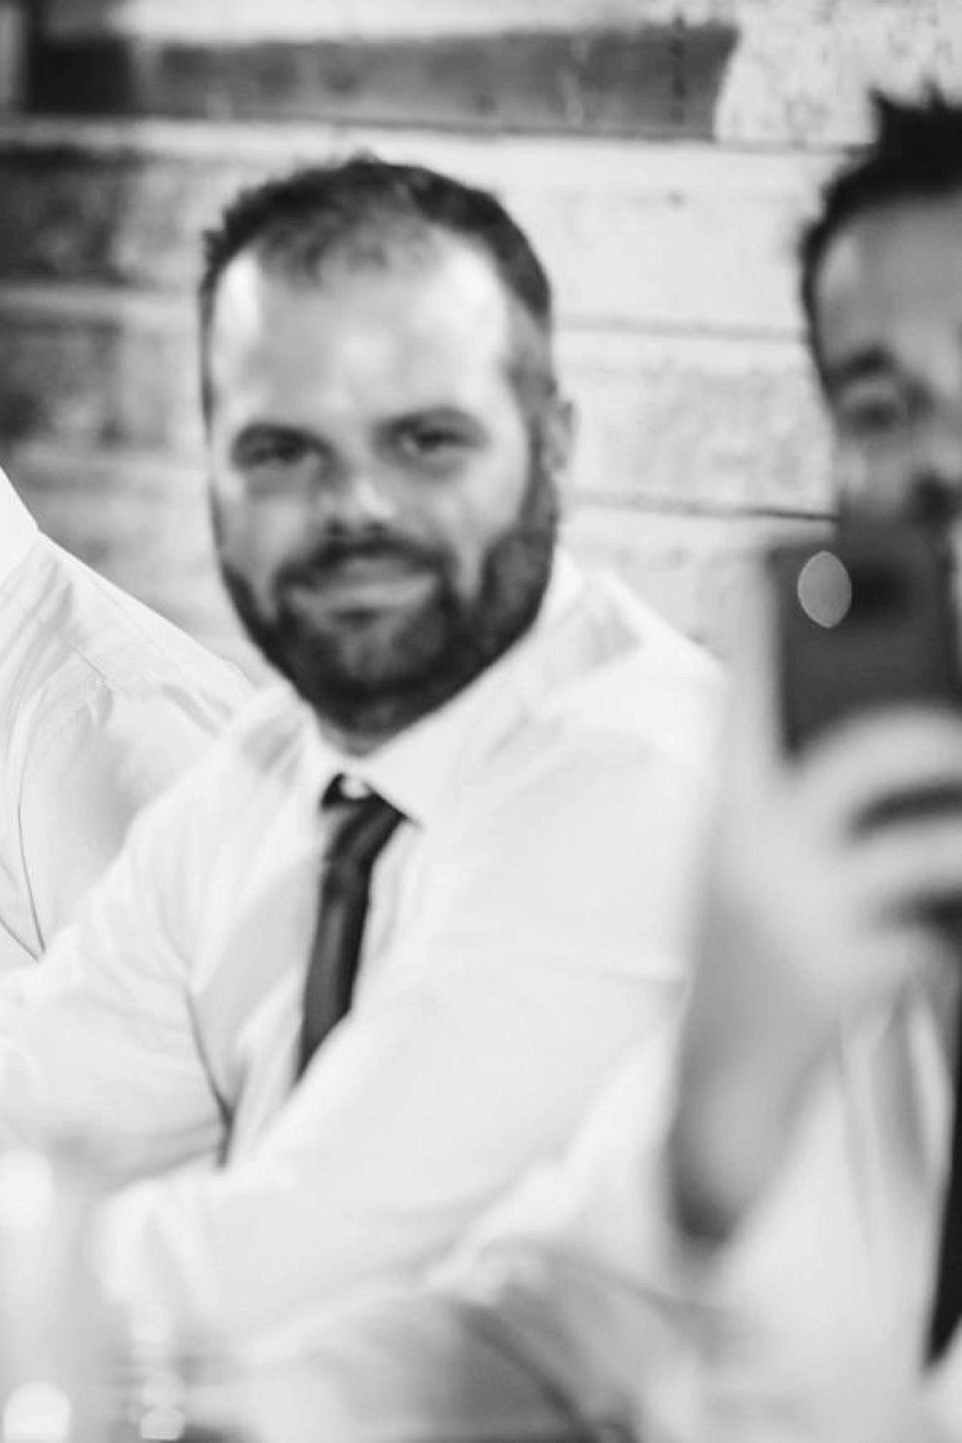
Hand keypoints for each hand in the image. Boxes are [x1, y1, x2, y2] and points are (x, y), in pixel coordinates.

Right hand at [694, 584, 961, 1026]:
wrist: (719, 1084)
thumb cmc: (751, 961)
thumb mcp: (750, 873)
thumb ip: (796, 808)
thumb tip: (900, 740)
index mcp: (725, 816)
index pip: (745, 700)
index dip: (765, 629)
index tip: (779, 572)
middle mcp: (750, 853)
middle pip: (863, 757)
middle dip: (938, 737)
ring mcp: (797, 913)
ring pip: (928, 848)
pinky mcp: (842, 972)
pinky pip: (935, 931)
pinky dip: (945, 936)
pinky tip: (930, 946)